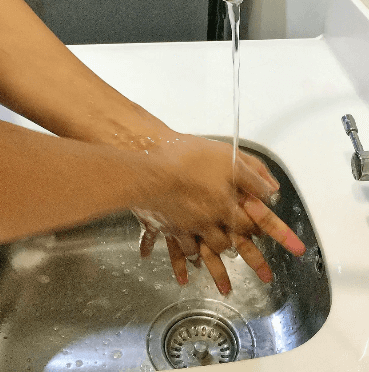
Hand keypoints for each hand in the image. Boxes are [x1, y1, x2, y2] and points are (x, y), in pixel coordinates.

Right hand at [134, 133, 304, 293]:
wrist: (148, 163)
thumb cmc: (188, 157)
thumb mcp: (228, 157)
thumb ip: (252, 173)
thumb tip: (270, 189)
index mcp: (226, 204)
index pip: (257, 221)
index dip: (279, 233)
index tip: (298, 249)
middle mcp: (207, 221)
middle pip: (233, 245)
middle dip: (252, 260)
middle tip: (266, 277)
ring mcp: (185, 226)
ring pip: (203, 253)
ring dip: (216, 271)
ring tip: (226, 289)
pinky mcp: (165, 224)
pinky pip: (171, 248)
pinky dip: (178, 264)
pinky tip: (181, 276)